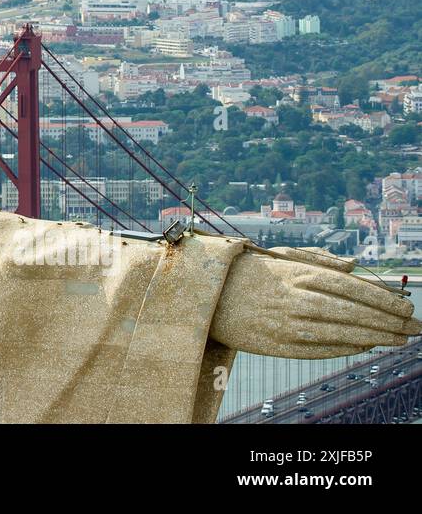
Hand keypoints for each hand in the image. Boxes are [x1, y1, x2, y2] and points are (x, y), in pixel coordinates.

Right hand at [210, 249, 420, 357]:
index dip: (382, 300)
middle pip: (352, 313)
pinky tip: (366, 346)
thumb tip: (354, 265)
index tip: (407, 308)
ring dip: (375, 338)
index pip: (351, 288)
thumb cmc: (248, 273)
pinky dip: (347, 348)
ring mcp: (285, 324)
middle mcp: (293, 299)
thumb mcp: (280, 257)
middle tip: (415, 328)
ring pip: (341, 334)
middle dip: (389, 321)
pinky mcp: (277, 346)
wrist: (206, 296)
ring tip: (399, 340)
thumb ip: (318, 258)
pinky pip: (320, 350)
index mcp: (296, 274)